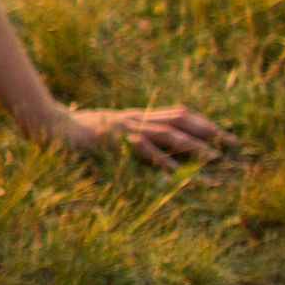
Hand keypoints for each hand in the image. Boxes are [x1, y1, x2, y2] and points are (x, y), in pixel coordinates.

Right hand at [53, 101, 234, 164]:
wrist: (50, 125)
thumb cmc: (78, 132)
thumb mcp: (110, 131)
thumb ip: (130, 135)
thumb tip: (152, 146)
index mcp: (138, 116)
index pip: (178, 113)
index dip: (203, 122)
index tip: (225, 133)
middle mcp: (137, 118)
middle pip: (181, 120)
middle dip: (210, 132)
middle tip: (235, 143)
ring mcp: (126, 127)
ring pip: (168, 134)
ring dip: (193, 146)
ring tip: (215, 158)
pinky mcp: (115, 140)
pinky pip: (142, 150)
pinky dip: (161, 160)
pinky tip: (176, 171)